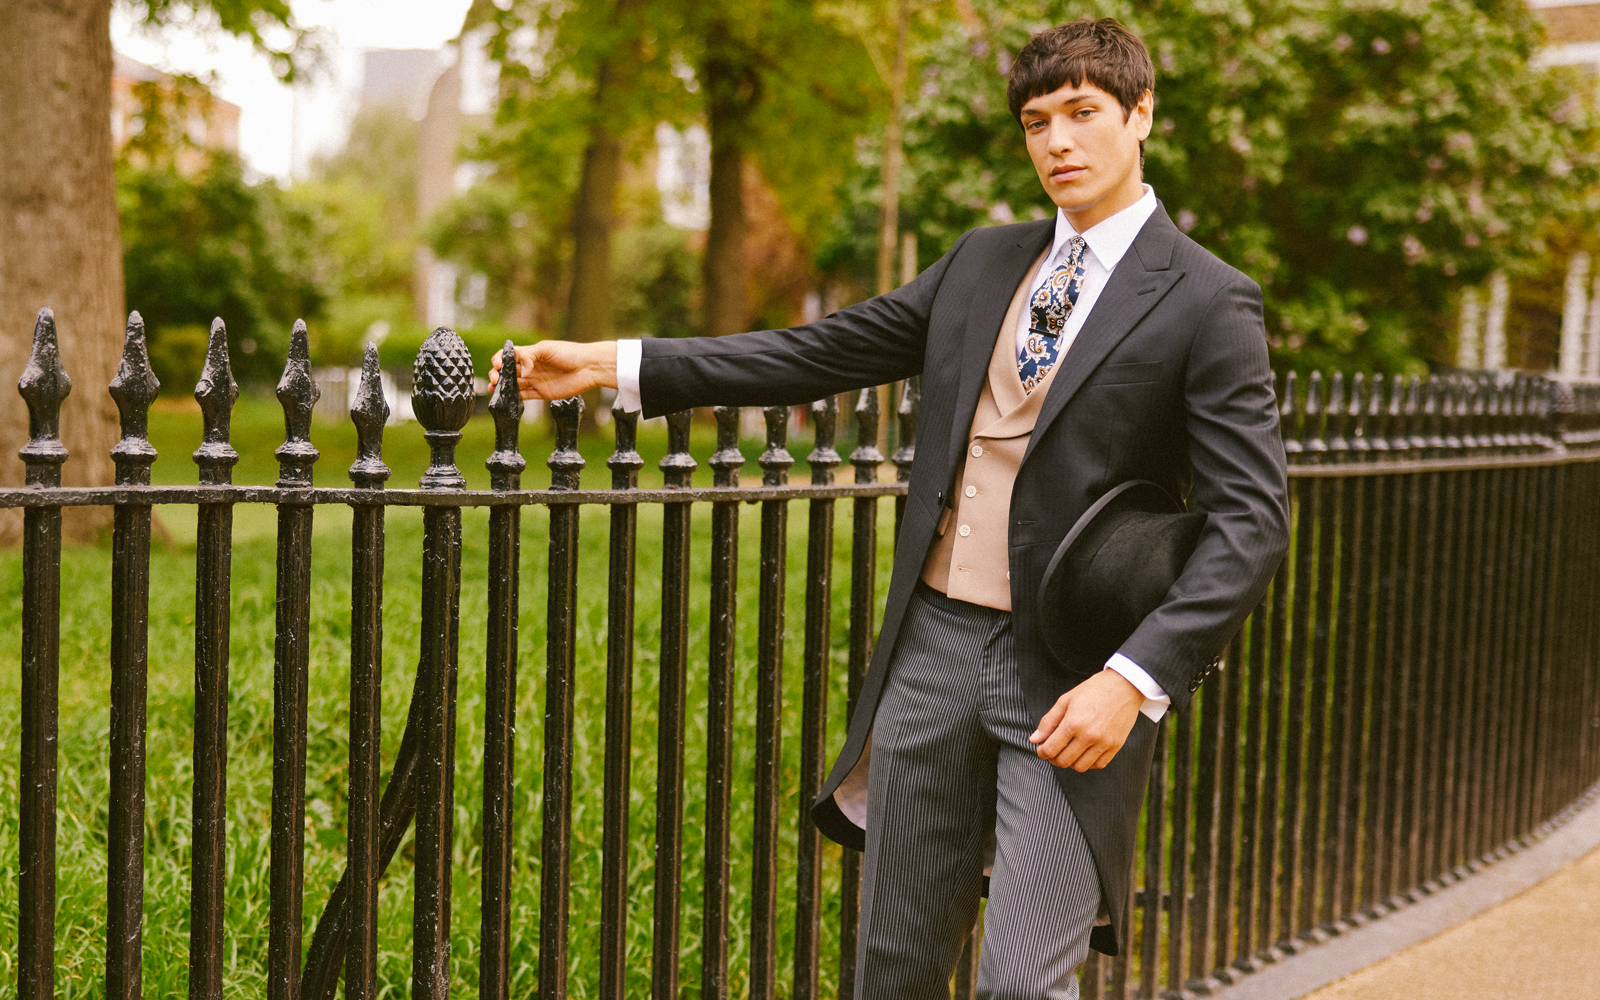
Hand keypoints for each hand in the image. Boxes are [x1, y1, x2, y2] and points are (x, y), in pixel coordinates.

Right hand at [488, 341, 617, 400]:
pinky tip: (507, 399)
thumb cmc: (569, 353)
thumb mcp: (547, 349)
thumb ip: (530, 356)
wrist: (588, 368)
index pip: (508, 356)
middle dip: (497, 375)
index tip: (498, 365)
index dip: (499, 360)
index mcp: (529, 354)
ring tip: (495, 391)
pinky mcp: (541, 393)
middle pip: (507, 372)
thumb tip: (521, 371)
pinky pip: (524, 396)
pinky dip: (514, 398)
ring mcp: (535, 380)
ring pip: (513, 385)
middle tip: (495, 379)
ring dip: (502, 388)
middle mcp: (530, 367)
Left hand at [1028, 670, 1144, 771]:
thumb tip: (1034, 739)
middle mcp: (1088, 736)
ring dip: (1070, 763)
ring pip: (1080, 767)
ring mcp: (1104, 743)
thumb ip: (1048, 721)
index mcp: (1073, 723)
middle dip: (1053, 759)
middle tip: (1053, 752)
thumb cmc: (1093, 690)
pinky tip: (1084, 753)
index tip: (1041, 749)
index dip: (1041, 752)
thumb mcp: (1066, 700)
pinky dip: (1088, 763)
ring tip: (1068, 752)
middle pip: (1064, 761)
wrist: (1123, 686)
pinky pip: (1098, 765)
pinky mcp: (1116, 746)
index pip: (1050, 749)